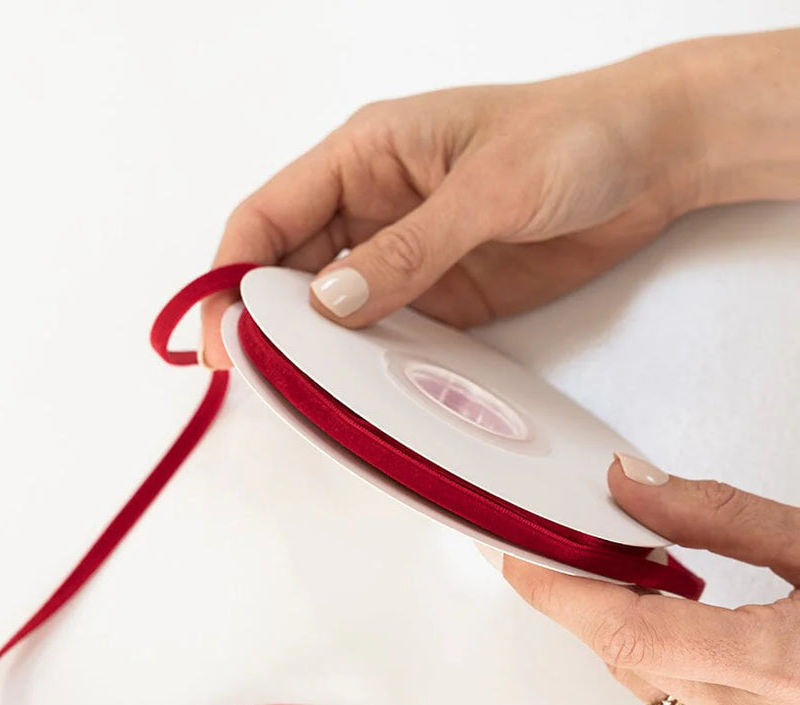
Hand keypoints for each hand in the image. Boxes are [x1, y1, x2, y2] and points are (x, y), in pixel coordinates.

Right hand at [201, 47, 699, 366]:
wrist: (654, 160)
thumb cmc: (573, 136)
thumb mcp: (487, 188)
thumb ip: (409, 249)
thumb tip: (330, 303)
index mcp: (365, 155)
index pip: (268, 217)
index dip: (231, 275)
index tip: (222, 334)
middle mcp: (372, 208)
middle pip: (289, 272)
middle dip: (266, 324)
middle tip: (260, 380)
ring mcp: (406, 257)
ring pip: (335, 312)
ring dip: (317, 352)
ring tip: (306, 396)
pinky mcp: (443, 297)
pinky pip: (389, 336)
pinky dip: (371, 366)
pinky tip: (364, 393)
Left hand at [496, 454, 799, 704]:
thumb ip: (719, 518)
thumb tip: (634, 492)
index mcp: (782, 667)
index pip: (628, 631)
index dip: (560, 590)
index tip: (518, 552)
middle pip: (624, 654)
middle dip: (591, 595)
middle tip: (582, 542)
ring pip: (642, 681)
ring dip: (629, 626)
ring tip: (655, 577)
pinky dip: (664, 658)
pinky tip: (694, 625)